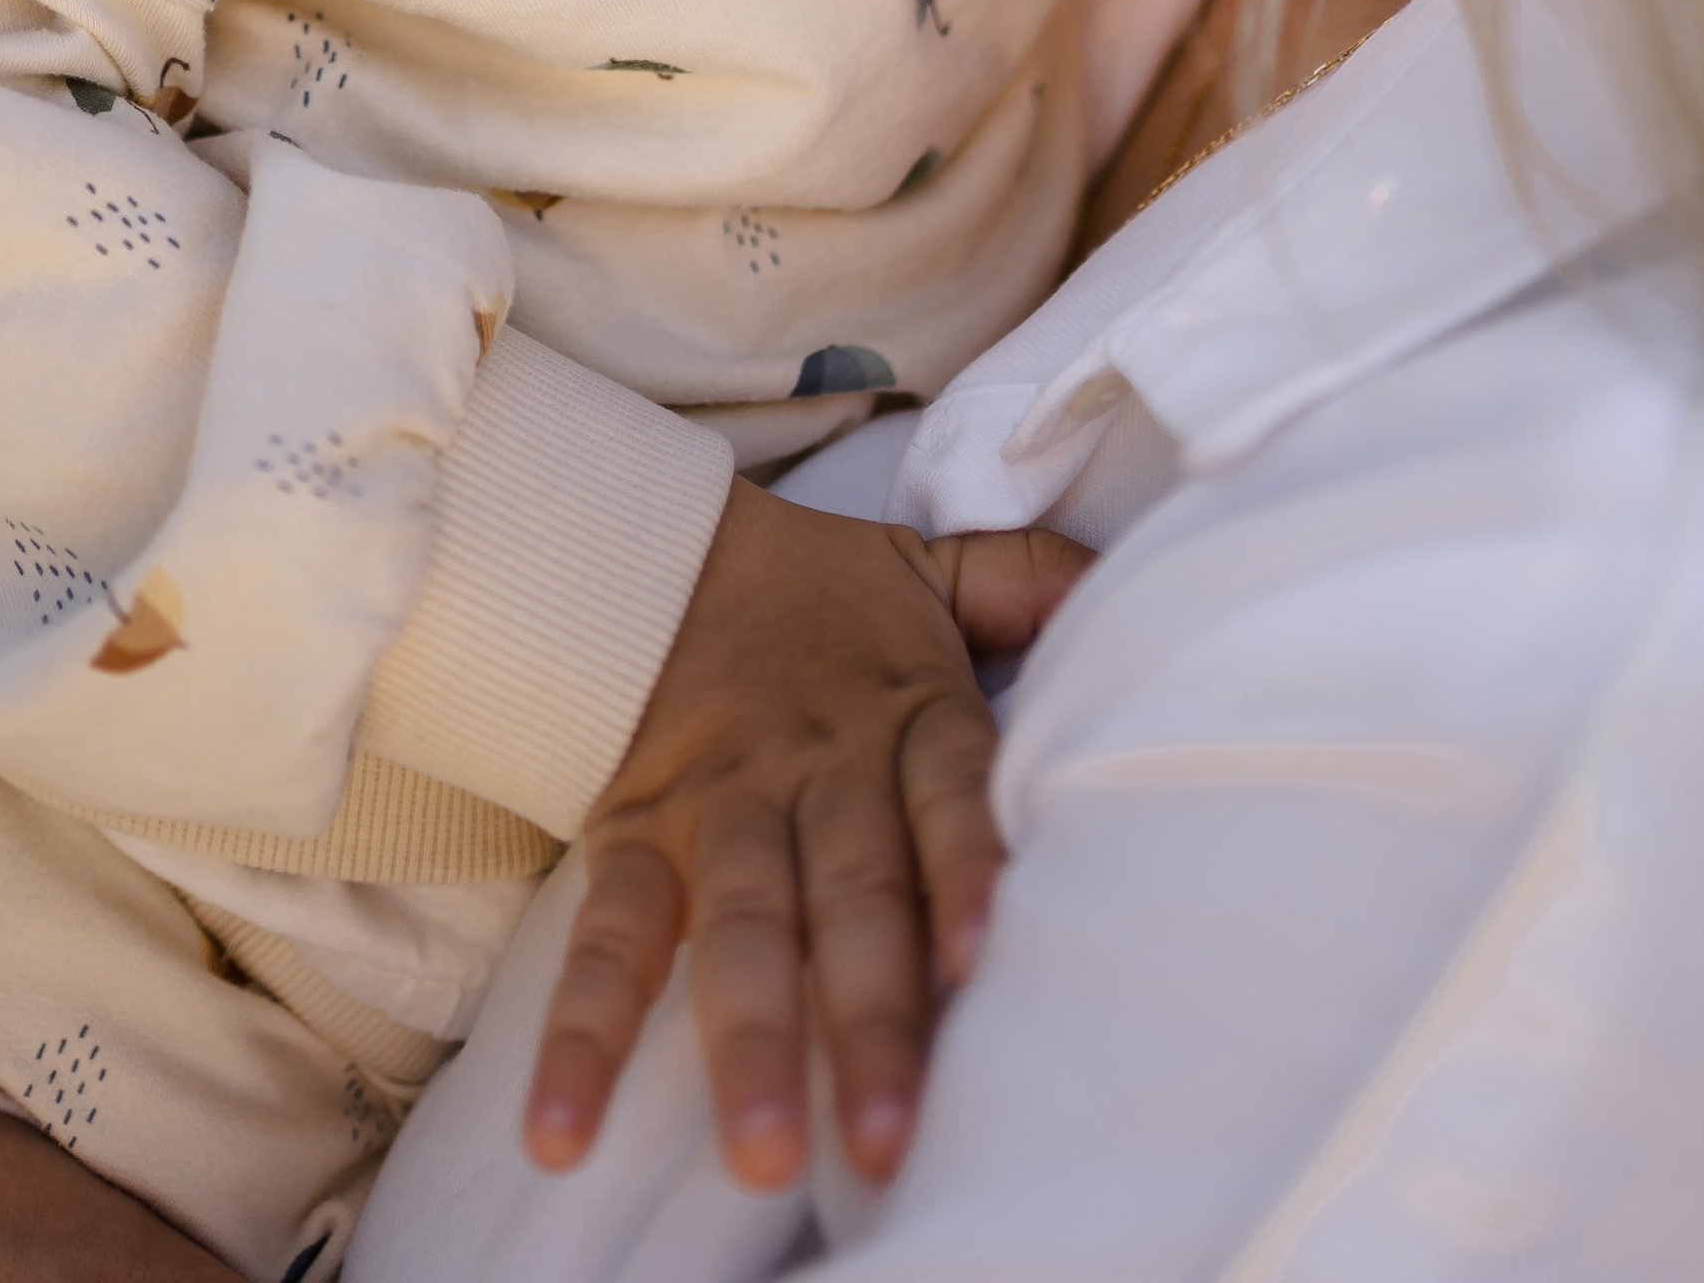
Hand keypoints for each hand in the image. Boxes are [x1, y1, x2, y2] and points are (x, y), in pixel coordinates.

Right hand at [523, 478, 1089, 1193]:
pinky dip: (580, 1037)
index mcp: (906, 709)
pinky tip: (563, 1131)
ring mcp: (719, 812)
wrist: (648, 547)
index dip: (963, 865)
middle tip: (889, 1139)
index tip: (980, 956)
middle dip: (870, 1014)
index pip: (947, 790)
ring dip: (749, 1041)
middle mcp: (815, 770)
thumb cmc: (818, 592)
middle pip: (849, 893)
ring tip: (761, 1154)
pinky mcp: (633, 842)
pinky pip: (605, 942)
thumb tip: (1140, 585)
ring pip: (738, 929)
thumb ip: (1030, 579)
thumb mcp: (930, 568)